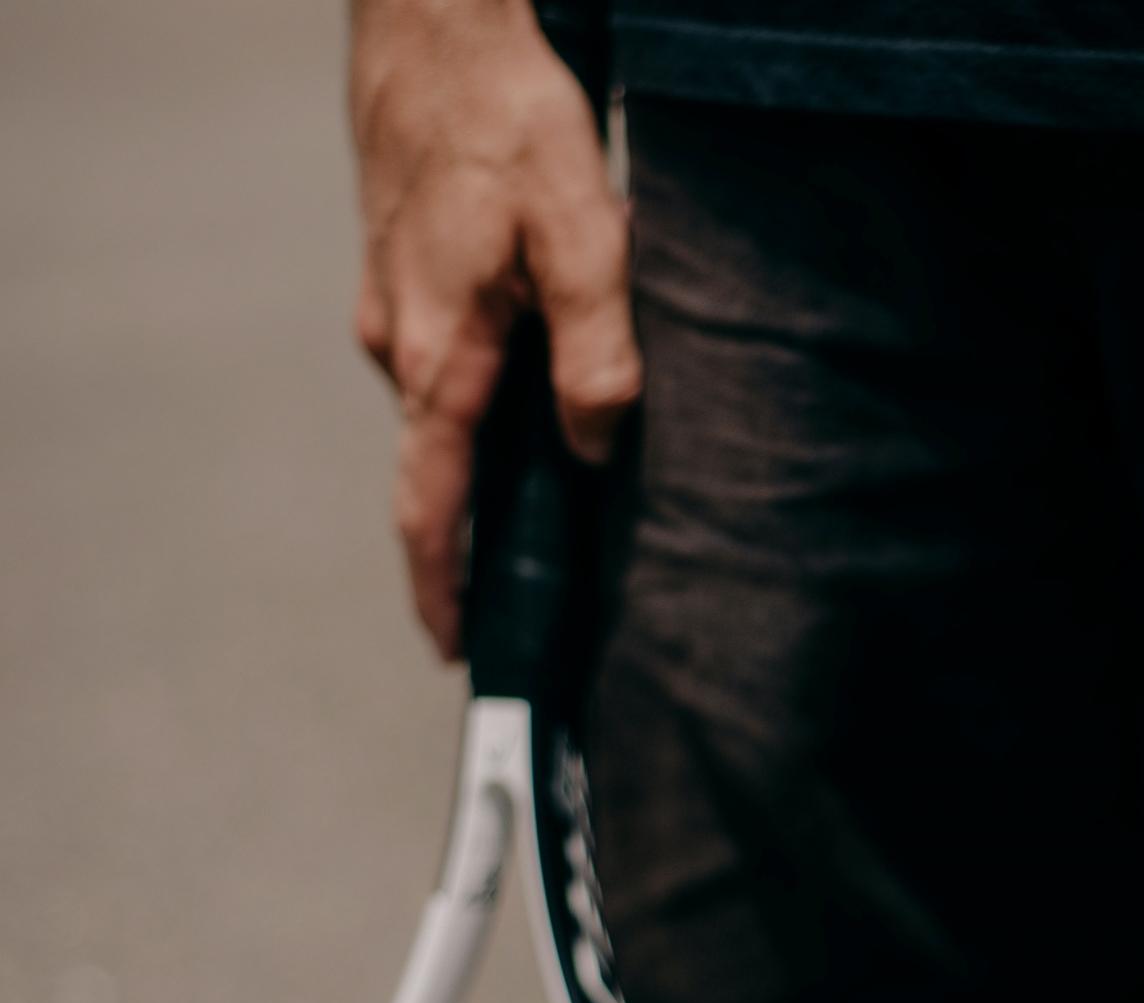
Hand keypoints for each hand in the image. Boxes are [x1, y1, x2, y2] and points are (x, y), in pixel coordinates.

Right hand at [348, 0, 636, 656]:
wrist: (438, 23)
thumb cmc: (508, 118)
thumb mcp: (584, 235)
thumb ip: (596, 351)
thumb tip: (595, 445)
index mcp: (438, 356)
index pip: (427, 507)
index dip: (443, 588)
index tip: (460, 649)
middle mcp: (401, 344)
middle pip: (445, 466)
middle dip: (490, 527)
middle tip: (554, 578)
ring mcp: (396, 308)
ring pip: (456, 405)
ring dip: (503, 441)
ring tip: (575, 470)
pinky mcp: (409, 273)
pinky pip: (453, 355)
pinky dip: (495, 381)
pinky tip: (550, 366)